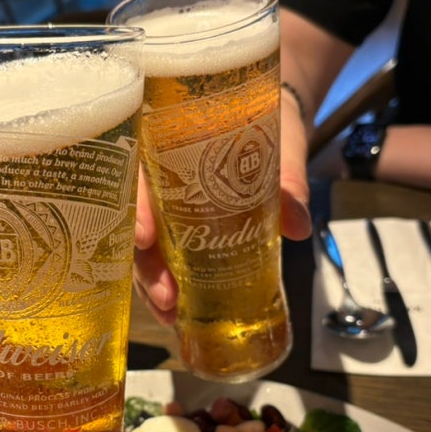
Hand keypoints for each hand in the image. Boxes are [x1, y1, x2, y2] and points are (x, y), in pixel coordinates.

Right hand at [133, 130, 312, 326]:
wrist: (269, 117)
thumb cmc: (263, 120)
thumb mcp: (278, 141)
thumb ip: (287, 177)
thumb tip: (297, 224)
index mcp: (164, 146)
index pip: (136, 177)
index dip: (135, 210)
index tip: (145, 239)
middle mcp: (157, 179)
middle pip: (133, 224)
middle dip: (145, 265)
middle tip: (167, 295)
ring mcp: (166, 209)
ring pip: (142, 249)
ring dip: (150, 285)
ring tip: (170, 314)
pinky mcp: (179, 231)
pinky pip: (163, 258)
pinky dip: (165, 286)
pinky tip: (175, 312)